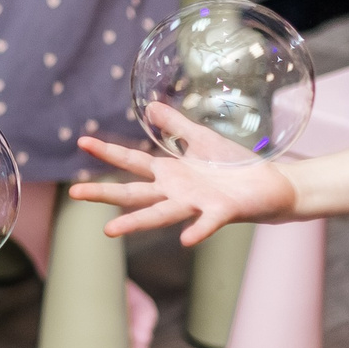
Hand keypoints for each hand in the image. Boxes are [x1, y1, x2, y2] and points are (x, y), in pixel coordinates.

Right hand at [71, 119, 300, 244]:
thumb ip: (176, 125)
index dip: (107, 152)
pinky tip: (184, 240)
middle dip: (103, 194)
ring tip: (109, 231)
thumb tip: (149, 107)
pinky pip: (207, 223)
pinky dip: (196, 231)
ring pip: (160, 214)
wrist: (273, 186)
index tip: (82, 142)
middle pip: (133, 193)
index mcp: (169, 173)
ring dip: (135, 223)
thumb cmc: (235, 166)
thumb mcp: (202, 138)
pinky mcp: (221, 212)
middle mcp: (176, 192)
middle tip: (75, 195)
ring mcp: (196, 204)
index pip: (130, 162)